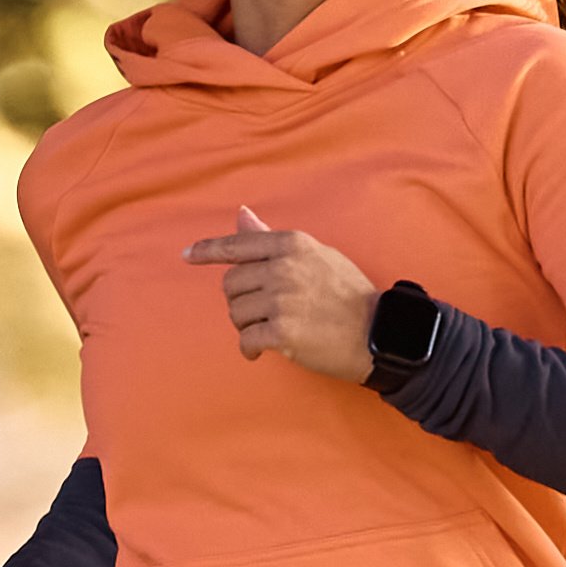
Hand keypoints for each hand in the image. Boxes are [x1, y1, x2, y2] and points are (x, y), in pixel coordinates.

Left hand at [181, 204, 375, 381]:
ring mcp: (281, 300)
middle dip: (240, 300)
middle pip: (231, 283)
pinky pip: (246, 340)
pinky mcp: (282, 332)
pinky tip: (260, 352)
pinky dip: (249, 350)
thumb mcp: (315, 254)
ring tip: (267, 331)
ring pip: (235, 313)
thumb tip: (242, 214)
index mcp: (291, 244)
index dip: (207, 250)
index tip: (187, 255)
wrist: (378, 331)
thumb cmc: (347, 293)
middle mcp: (283, 268)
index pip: (237, 244)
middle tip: (262, 313)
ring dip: (245, 326)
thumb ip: (273, 239)